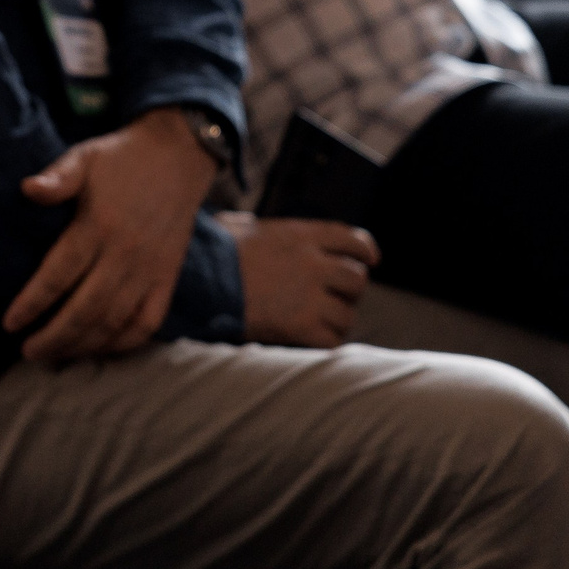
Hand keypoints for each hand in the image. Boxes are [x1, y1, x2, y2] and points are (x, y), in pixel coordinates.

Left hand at [6, 108, 216, 361]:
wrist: (180, 156)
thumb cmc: (121, 158)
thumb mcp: (84, 157)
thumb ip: (57, 177)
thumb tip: (27, 189)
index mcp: (98, 225)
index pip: (58, 275)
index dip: (32, 304)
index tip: (10, 324)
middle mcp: (125, 253)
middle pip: (85, 310)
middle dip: (53, 337)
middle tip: (27, 351)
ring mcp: (150, 270)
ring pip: (113, 322)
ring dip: (82, 345)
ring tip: (55, 356)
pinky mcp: (168, 278)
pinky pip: (148, 322)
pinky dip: (124, 343)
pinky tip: (100, 350)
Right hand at [220, 211, 378, 347]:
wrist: (200, 280)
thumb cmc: (212, 252)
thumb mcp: (241, 226)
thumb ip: (261, 229)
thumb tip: (248, 227)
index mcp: (302, 235)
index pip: (352, 239)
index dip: (365, 251)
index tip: (369, 260)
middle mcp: (313, 263)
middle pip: (357, 279)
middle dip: (349, 290)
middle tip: (334, 297)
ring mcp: (309, 295)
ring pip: (347, 313)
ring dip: (337, 319)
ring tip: (319, 321)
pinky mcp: (300, 325)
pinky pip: (332, 339)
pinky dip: (324, 341)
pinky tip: (309, 338)